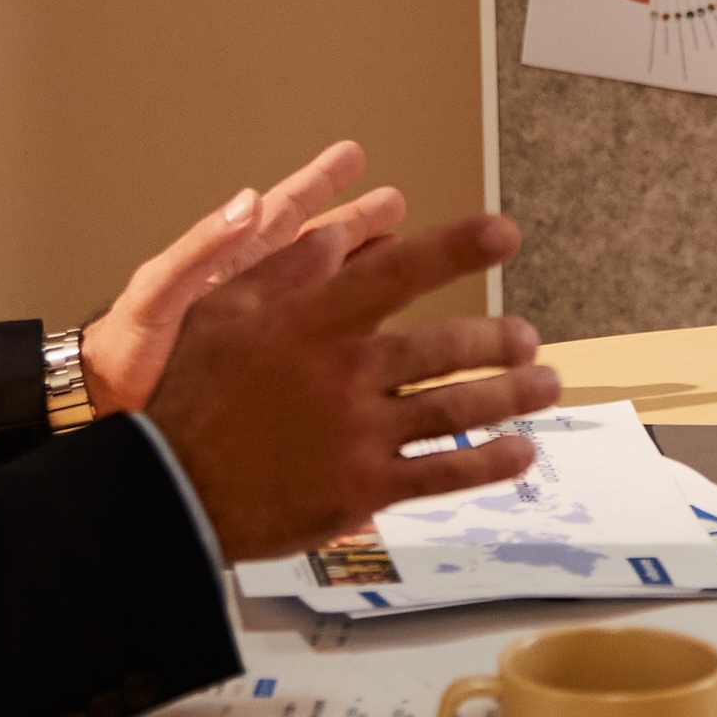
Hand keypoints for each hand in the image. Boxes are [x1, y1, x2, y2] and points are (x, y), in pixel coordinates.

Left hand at [78, 141, 374, 413]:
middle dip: (358, 220)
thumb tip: (249, 200)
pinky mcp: (276, 366)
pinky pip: (323, 336)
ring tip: (398, 247)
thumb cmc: (126, 347)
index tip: (351, 155)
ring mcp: (269, 327)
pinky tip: (376, 326)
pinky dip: (352, 325)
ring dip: (362, 266)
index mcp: (233, 262)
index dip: (320, 182)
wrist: (113, 406)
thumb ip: (202, 247)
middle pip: (320, 244)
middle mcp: (257, 290)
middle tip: (394, 200)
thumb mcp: (158, 289)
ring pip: (327, 287)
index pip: (287, 210)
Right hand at [139, 172, 556, 563]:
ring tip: (549, 385)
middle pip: (444, 348)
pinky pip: (441, 472)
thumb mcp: (225, 313)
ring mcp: (358, 433)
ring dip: (512, 396)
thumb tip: (343, 227)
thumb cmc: (193, 394)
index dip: (457, 248)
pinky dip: (490, 461)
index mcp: (313, 321)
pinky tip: (522, 452)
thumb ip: (288, 270)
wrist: (167, 490)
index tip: (506, 233)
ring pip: (456, 408)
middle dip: (499, 341)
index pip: (399, 273)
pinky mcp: (362, 488)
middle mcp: (345, 372)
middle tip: (530, 338)